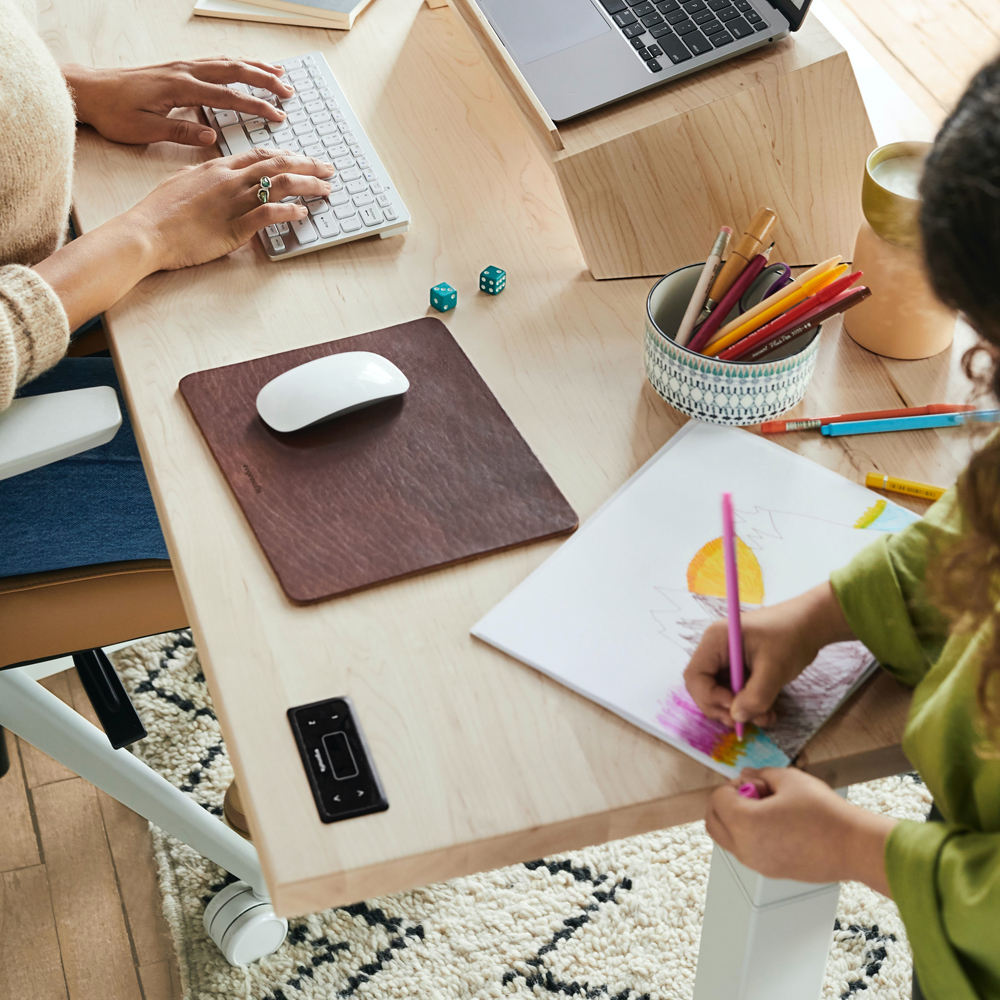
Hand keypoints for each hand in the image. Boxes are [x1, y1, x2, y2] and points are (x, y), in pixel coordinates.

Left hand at [64, 58, 294, 145]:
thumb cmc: (114, 113)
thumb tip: (211, 135)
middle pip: (233, 70)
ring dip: (254, 66)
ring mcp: (181, 66)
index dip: (256, 105)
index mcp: (180, 88)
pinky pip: (214, 61)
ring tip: (279, 73)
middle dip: (264, 80)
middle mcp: (183, 72)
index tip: (278, 115)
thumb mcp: (145, 130)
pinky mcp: (177, 68)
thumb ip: (180, 131)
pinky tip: (246, 67)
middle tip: (289, 92)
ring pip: (225, 61)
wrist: (89, 91)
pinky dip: (236, 63)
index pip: (227, 96)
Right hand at [123, 147, 335, 270]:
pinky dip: (290, 211)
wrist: (146, 232)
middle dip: (307, 164)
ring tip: (326, 188)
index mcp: (217, 168)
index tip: (303, 158)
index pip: (260, 155)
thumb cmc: (159, 212)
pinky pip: (269, 214)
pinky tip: (303, 212)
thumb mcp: (183, 182)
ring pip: (279, 184)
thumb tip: (218, 177)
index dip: (286, 155)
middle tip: (328, 168)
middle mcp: (229, 180)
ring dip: (308, 185)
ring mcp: (233, 202)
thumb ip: (206, 178)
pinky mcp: (235, 227)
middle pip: (277, 165)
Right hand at [683, 582, 854, 729]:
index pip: (695, 676)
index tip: (734, 709)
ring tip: (765, 717)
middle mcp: (716, 649)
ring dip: (739, 711)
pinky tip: (767, 711)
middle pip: (704, 688)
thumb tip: (737, 717)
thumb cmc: (791, 636)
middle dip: (723, 708)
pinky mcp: (740, 668)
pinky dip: (748, 705)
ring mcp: (727, 659)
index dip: (709, 697)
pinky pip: (735, 692)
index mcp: (716, 640)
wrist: (812, 623)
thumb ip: (755, 696)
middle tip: (746, 721)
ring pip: (720, 694)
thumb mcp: (774, 668)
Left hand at [706, 767, 895, 890]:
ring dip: (735, 821)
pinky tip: (779, 825)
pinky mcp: (771, 873)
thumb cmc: (823, 812)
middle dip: (724, 804)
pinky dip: (749, 837)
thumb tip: (745, 774)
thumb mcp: (789, 779)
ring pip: (727, 840)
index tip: (755, 783)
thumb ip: (760, 774)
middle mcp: (744, 848)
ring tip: (768, 810)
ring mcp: (757, 864)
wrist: (854, 846)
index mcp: (744, 823)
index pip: (716, 800)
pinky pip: (746, 852)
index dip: (732, 786)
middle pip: (713, 823)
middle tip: (753, 794)